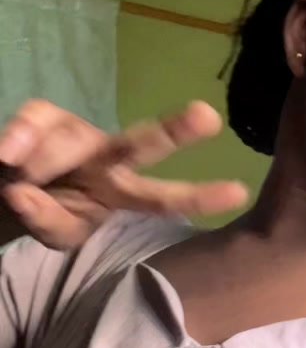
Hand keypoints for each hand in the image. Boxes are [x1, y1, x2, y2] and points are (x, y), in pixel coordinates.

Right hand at [0, 99, 247, 249]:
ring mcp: (78, 134)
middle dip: (175, 132)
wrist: (9, 187)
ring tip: (17, 174)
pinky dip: (22, 136)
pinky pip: (37, 120)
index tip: (239, 193)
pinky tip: (8, 155)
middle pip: (143, 143)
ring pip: (73, 136)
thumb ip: (46, 220)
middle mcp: (108, 157)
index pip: (163, 196)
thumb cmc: (48, 209)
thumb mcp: (54, 231)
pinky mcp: (45, 117)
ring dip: (46, 160)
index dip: (199, 196)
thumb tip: (21, 191)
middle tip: (207, 116)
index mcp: (122, 190)